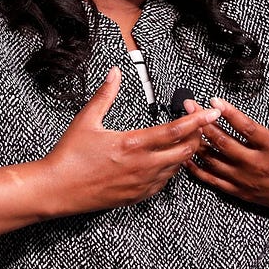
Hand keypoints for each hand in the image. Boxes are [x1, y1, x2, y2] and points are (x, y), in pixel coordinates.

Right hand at [40, 67, 219, 216]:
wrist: (57, 190)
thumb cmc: (70, 156)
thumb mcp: (86, 120)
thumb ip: (105, 95)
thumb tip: (115, 73)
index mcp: (133, 144)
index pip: (176, 130)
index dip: (198, 121)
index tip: (211, 113)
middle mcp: (143, 165)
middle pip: (185, 151)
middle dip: (196, 137)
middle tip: (196, 125)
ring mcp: (142, 184)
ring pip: (177, 168)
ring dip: (184, 153)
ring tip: (183, 140)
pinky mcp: (137, 196)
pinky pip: (164, 183)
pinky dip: (170, 170)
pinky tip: (165, 161)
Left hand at [184, 67, 268, 222]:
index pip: (246, 127)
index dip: (228, 112)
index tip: (214, 99)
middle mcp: (259, 165)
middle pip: (224, 142)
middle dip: (203, 122)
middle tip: (190, 106)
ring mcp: (250, 181)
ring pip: (216, 162)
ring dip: (199, 143)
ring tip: (186, 127)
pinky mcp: (245, 193)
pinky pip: (215, 181)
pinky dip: (199, 169)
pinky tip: (188, 157)